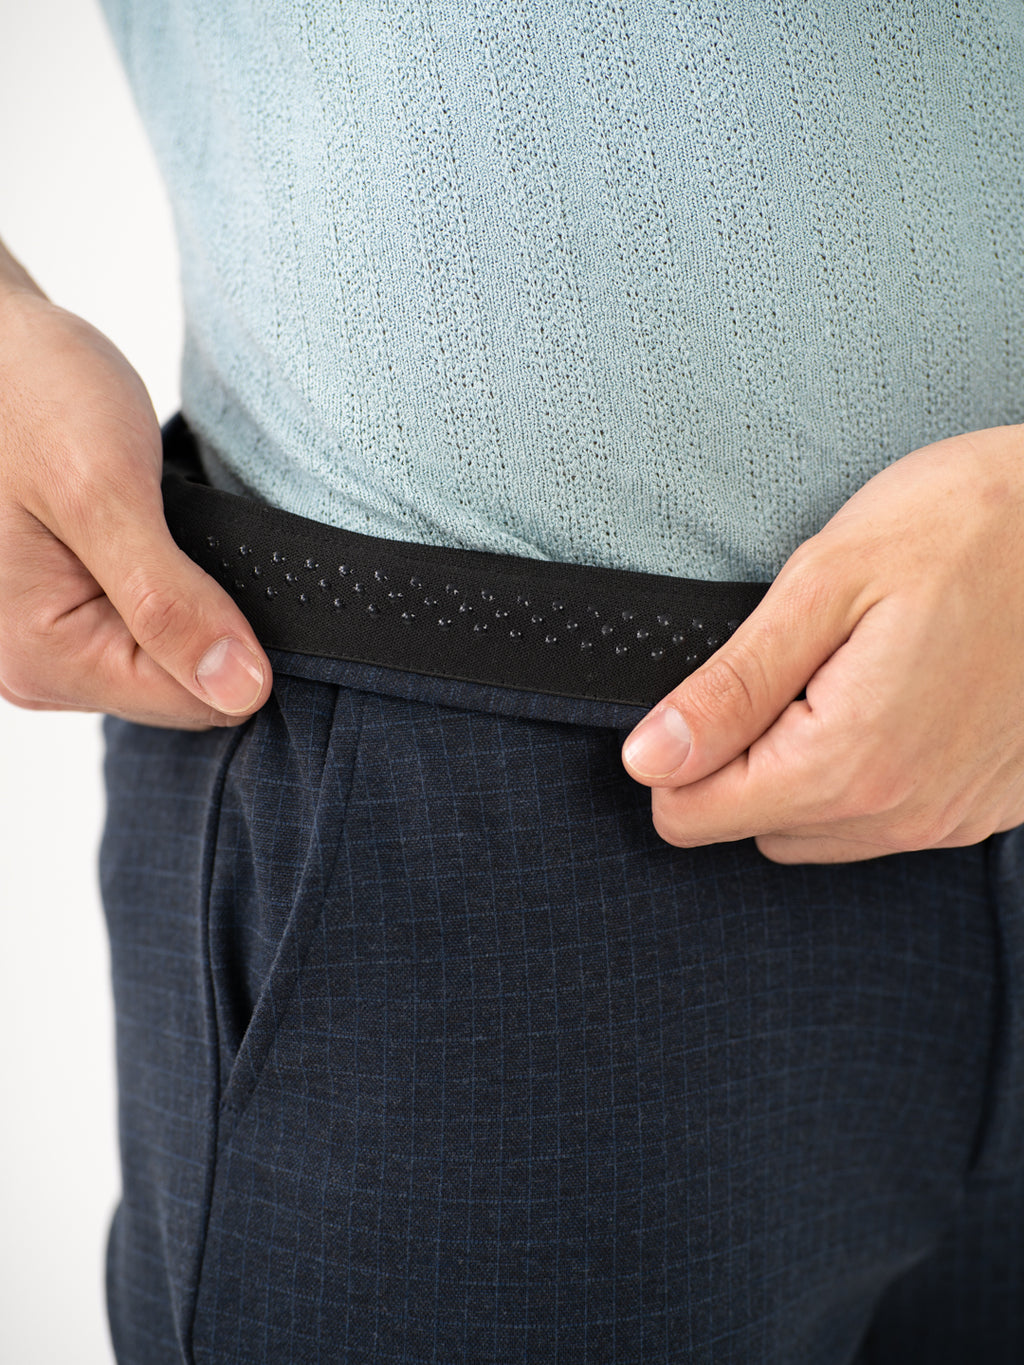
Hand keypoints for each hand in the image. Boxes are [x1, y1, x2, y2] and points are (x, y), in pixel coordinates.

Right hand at [0, 290, 271, 729]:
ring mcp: (48, 645)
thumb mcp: (106, 492)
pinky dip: (172, 585)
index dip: (240, 646)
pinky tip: (157, 534)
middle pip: (184, 689)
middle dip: (210, 620)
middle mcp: (38, 669)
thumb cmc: (25, 395)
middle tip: (189, 532)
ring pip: (172, 660)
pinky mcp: (64, 613)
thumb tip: (240, 691)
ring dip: (192, 599)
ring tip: (167, 524)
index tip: (235, 568)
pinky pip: (148, 629)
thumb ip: (172, 602)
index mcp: (44, 657)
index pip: (196, 704)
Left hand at [621, 423, 1023, 863]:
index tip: (711, 695)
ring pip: (817, 830)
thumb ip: (729, 687)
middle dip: (743, 760)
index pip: (693, 819)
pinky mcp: (985, 807)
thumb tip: (648, 758)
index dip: (676, 757)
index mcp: (847, 762)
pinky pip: (886, 820)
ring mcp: (950, 817)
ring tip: (845, 675)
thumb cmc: (967, 526)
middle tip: (791, 667)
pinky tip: (896, 699)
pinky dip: (867, 774)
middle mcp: (902, 811)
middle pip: (753, 825)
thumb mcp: (823, 585)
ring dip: (804, 770)